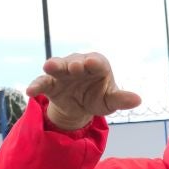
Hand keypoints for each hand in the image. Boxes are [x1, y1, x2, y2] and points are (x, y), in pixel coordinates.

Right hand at [27, 53, 141, 130]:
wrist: (80, 107)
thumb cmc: (99, 97)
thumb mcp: (111, 101)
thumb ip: (122, 99)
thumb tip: (138, 100)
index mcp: (97, 64)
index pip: (97, 61)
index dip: (94, 62)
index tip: (91, 63)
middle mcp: (78, 63)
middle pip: (75, 61)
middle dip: (74, 64)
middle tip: (74, 67)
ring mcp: (62, 72)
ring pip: (57, 66)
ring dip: (54, 66)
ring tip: (49, 68)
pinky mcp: (49, 83)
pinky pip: (42, 83)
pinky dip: (36, 85)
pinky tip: (30, 92)